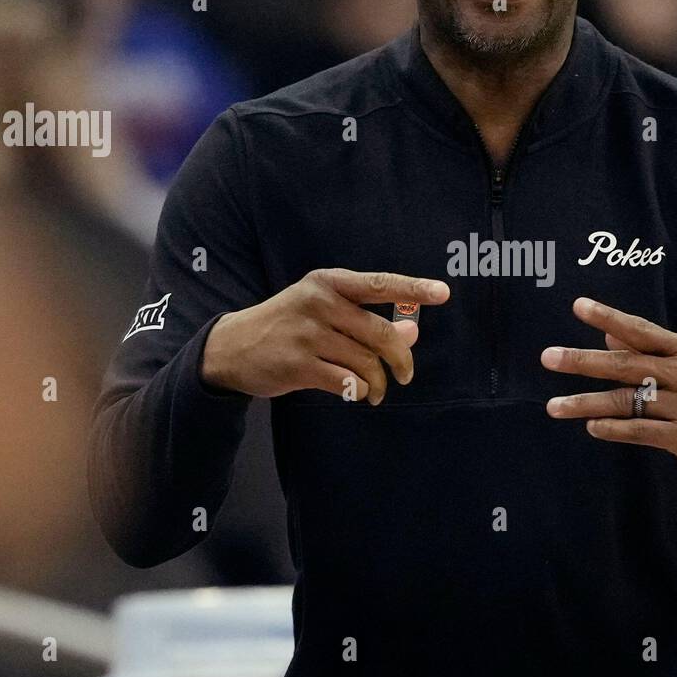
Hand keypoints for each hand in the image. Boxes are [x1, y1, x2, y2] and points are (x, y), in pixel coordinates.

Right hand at [200, 268, 449, 402]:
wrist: (233, 347)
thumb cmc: (289, 325)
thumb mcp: (325, 312)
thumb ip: (369, 320)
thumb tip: (413, 329)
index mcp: (329, 283)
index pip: (379, 284)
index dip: (413, 289)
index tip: (443, 293)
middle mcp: (318, 302)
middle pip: (379, 332)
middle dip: (400, 358)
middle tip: (406, 375)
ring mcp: (306, 333)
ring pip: (365, 361)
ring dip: (379, 382)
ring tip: (377, 390)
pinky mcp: (297, 364)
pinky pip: (346, 381)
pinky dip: (360, 391)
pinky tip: (360, 394)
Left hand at [541, 297, 676, 483]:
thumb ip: (650, 352)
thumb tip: (609, 337)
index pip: (641, 330)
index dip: (609, 317)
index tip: (578, 306)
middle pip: (626, 364)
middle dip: (583, 361)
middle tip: (548, 357)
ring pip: (627, 401)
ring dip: (586, 403)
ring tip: (554, 406)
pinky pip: (642, 430)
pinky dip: (614, 429)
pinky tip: (592, 427)